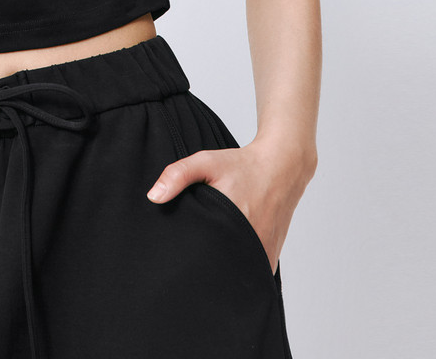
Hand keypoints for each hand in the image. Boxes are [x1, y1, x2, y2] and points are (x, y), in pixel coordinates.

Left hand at [145, 139, 310, 275]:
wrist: (281, 168)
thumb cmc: (242, 165)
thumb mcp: (206, 161)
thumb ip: (178, 175)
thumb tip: (153, 197)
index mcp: (232, 221)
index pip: (203, 254)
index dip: (188, 257)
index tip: (176, 254)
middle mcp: (250, 243)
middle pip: (218, 269)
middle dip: (202, 267)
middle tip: (188, 258)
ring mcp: (263, 254)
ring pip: (235, 274)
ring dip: (221, 270)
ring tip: (206, 259)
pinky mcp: (270, 258)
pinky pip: (249, 272)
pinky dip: (237, 269)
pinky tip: (225, 257)